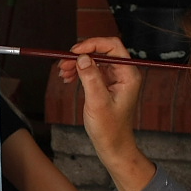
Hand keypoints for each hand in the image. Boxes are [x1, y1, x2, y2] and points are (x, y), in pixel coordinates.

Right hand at [60, 37, 154, 190]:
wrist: (113, 146)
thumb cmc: (109, 129)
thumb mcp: (97, 102)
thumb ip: (91, 77)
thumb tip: (82, 57)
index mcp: (128, 75)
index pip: (112, 47)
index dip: (92, 44)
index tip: (74, 52)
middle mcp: (124, 73)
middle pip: (101, 51)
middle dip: (81, 55)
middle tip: (63, 64)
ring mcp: (115, 79)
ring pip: (94, 60)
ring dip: (77, 63)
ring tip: (62, 73)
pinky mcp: (107, 85)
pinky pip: (92, 70)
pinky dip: (79, 71)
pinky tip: (68, 78)